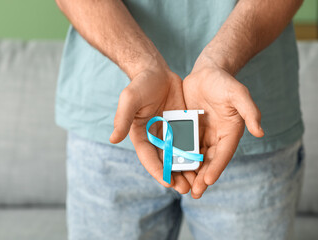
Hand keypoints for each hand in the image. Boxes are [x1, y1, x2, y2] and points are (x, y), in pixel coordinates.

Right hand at [109, 65, 191, 193]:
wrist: (156, 71)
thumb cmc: (140, 84)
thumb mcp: (130, 99)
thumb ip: (123, 118)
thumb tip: (112, 139)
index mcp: (141, 135)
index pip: (148, 157)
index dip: (158, 171)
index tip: (168, 182)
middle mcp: (155, 138)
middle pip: (164, 162)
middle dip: (174, 176)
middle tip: (186, 189)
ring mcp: (169, 133)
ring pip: (178, 156)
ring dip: (186, 170)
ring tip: (196, 183)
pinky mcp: (181, 126)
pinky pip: (189, 143)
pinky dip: (194, 154)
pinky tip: (204, 163)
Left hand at [183, 53, 263, 197]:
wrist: (207, 73)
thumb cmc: (224, 82)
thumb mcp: (238, 93)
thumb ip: (249, 111)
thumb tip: (260, 132)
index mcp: (230, 132)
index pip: (223, 154)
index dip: (216, 167)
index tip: (207, 180)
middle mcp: (217, 137)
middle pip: (209, 161)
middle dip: (202, 177)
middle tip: (194, 193)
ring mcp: (202, 135)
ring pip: (196, 158)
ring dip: (190, 173)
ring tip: (182, 187)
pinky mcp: (189, 130)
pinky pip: (184, 146)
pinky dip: (179, 158)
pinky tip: (171, 168)